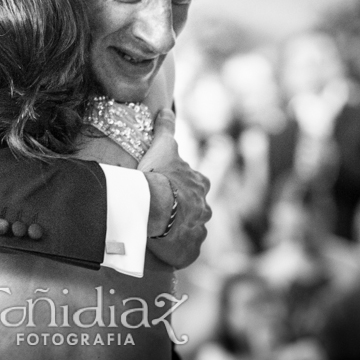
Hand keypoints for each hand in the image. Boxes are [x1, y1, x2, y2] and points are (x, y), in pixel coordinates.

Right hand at [139, 109, 211, 268]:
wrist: (155, 207)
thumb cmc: (158, 175)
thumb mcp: (162, 146)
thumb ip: (165, 129)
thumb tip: (166, 109)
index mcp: (199, 184)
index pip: (193, 184)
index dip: (181, 186)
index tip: (167, 188)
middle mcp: (204, 207)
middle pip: (195, 208)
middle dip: (183, 210)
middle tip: (163, 212)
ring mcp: (199, 230)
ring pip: (191, 229)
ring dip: (179, 231)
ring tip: (160, 233)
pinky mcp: (191, 250)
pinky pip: (185, 250)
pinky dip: (177, 249)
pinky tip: (164, 248)